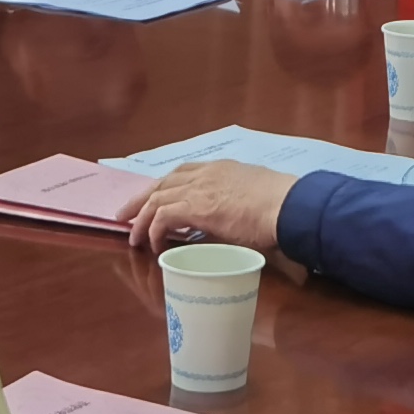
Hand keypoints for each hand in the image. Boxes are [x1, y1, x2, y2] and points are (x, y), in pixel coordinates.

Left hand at [130, 158, 301, 276]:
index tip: (153, 198)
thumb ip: (235, 206)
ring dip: (141, 218)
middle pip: (162, 183)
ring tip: (133, 236)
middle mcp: (206, 173)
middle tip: (126, 214)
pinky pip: (163, 217)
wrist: (288, 207)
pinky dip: (154, 230)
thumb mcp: (252, 199)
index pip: (182, 173)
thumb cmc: (280, 208)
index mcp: (220, 168)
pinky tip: (154, 244)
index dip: (163, 186)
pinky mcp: (196, 207)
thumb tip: (229, 225)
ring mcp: (199, 188)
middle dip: (140, 199)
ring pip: (156, 199)